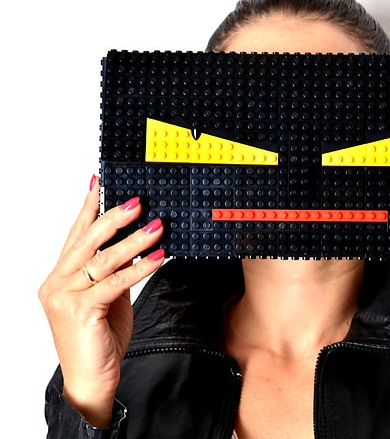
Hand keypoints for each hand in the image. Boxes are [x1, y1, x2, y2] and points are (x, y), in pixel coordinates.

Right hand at [38, 176, 164, 426]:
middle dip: (114, 217)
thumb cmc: (98, 338)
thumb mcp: (106, 297)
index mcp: (60, 276)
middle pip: (88, 240)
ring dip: (134, 239)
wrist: (92, 379)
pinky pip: (116, 282)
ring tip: (157, 224)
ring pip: (104, 259)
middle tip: (138, 200)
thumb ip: (112, 271)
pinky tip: (159, 256)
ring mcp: (65, 297)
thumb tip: (134, 243)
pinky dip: (140, 267)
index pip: (76, 235)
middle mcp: (57, 283)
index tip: (100, 183)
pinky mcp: (81, 311)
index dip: (89, 207)